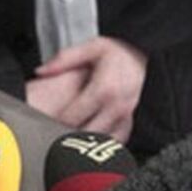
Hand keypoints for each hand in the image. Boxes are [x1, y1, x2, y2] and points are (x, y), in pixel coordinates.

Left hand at [25, 36, 145, 140]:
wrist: (150, 58)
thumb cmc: (123, 54)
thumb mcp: (93, 47)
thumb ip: (65, 59)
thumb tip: (41, 71)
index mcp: (103, 90)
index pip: (70, 118)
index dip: (53, 120)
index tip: (45, 117)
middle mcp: (115, 107)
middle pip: (83, 135)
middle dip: (66, 134)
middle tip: (54, 129)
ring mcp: (125, 118)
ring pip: (98, 143)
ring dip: (84, 141)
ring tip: (72, 134)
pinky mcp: (131, 123)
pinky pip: (114, 142)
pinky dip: (101, 142)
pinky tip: (92, 136)